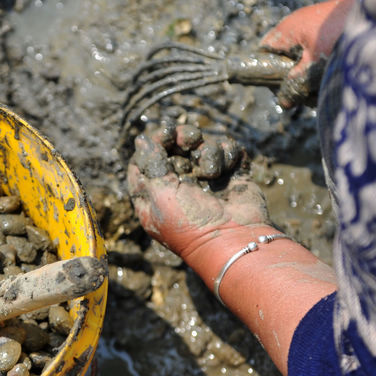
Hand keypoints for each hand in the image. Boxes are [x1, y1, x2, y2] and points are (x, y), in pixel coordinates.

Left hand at [126, 133, 268, 260]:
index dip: (154, 143)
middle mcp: (180, 186)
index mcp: (155, 195)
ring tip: (211, 173)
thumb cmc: (190, 224)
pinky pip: (229, 152)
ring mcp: (208, 182)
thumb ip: (150, 164)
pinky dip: (228, 154)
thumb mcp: (160, 194)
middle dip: (183, 138)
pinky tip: (227, 169)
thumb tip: (141, 140)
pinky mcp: (232, 178)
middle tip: (191, 140)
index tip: (165, 134)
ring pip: (204, 146)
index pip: (146, 161)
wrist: (234, 241)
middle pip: (175, 148)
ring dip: (208, 152)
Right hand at [260, 0, 364, 107]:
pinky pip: (311, 44)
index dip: (266, 70)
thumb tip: (283, 103)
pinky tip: (326, 68)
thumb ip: (296, 82)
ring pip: (297, 49)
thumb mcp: (314, 64)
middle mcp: (293, 23)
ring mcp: (308, 21)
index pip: (263, 51)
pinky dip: (314, 57)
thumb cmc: (337, 34)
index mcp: (284, 30)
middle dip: (286, 71)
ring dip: (302, 66)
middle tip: (296, 87)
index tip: (276, 86)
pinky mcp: (323, 23)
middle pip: (280, 52)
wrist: (369, 10)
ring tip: (313, 81)